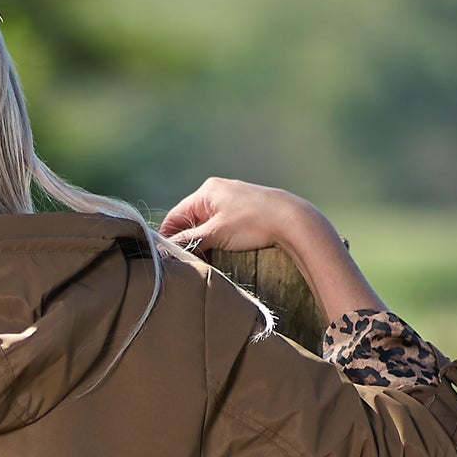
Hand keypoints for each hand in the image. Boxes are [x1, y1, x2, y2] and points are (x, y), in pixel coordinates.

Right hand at [160, 176, 383, 323]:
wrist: (292, 220)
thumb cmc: (253, 223)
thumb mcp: (215, 233)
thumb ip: (188, 240)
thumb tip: (163, 250)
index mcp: (205, 191)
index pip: (175, 217)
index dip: (168, 239)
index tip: (167, 260)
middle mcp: (216, 192)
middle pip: (190, 222)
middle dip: (188, 243)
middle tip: (188, 264)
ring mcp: (230, 200)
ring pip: (205, 226)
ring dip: (203, 244)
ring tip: (207, 261)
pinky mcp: (242, 210)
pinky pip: (220, 227)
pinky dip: (217, 241)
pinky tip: (222, 253)